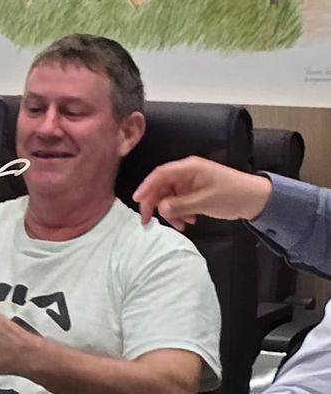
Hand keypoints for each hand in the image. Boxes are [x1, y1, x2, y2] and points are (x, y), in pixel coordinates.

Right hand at [133, 157, 270, 230]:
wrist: (256, 199)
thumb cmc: (233, 194)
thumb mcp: (204, 202)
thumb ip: (180, 205)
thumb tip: (160, 208)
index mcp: (189, 168)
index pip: (160, 174)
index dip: (146, 187)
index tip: (137, 201)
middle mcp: (188, 172)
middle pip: (162, 186)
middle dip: (156, 204)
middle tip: (149, 221)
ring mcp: (192, 182)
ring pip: (170, 196)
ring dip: (171, 212)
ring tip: (181, 225)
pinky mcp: (196, 191)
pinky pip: (180, 201)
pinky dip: (180, 212)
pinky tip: (189, 221)